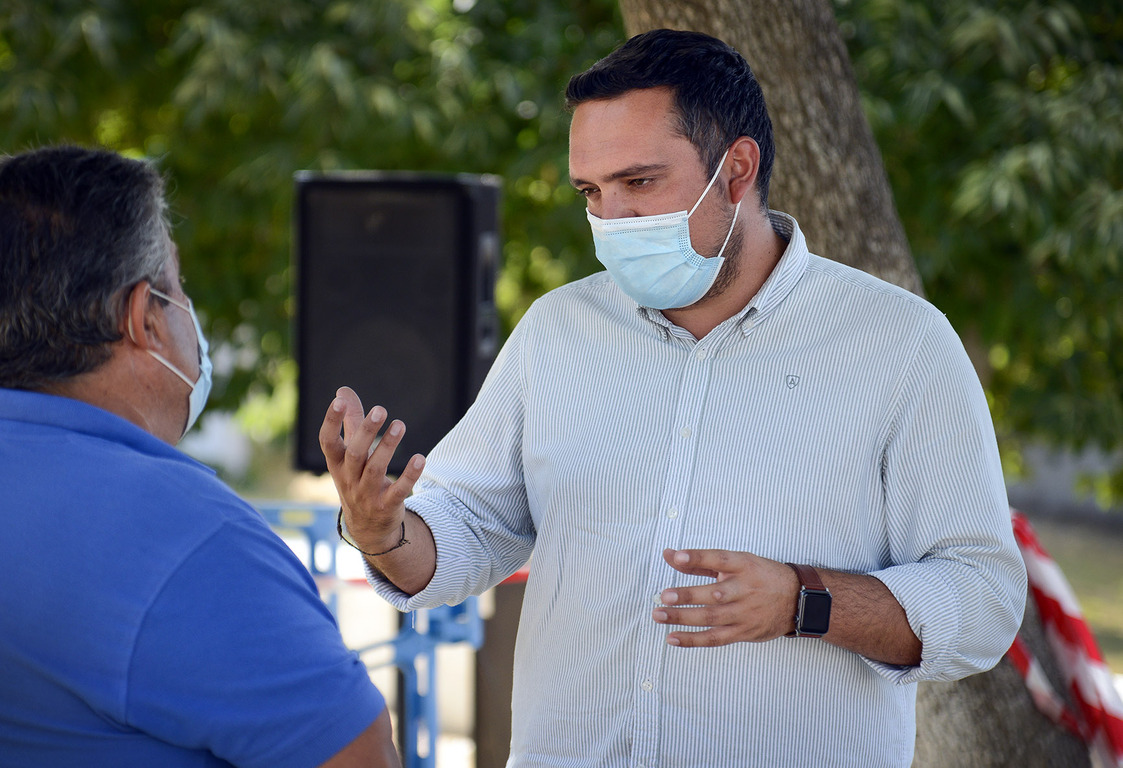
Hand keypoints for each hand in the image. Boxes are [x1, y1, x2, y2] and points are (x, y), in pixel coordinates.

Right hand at [318, 386, 425, 553]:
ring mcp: (366, 495)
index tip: (340, 401)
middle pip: (354, 453)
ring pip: (375, 470)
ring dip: (388, 447)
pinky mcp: (386, 506)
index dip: (331, 421)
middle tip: (380, 409)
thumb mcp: (350, 454)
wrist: (367, 527)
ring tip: (400, 424)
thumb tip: (342, 391)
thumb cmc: (357, 479)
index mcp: (337, 464)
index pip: (327, 442)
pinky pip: (398, 491)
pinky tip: (421, 458)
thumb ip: (349, 422)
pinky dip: (409, 475)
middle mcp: (349, 479)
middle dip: (367, 431)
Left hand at [652, 548, 798, 646]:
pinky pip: (716, 638)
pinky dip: (693, 640)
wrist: (797, 600)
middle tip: (664, 596)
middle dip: (687, 595)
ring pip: (711, 617)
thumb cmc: (761, 577)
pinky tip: (673, 638)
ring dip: (683, 618)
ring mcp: (744, 613)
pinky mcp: (743, 632)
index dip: (697, 557)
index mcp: (743, 565)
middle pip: (713, 594)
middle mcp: (744, 589)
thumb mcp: (736, 561)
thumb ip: (700, 560)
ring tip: (659, 615)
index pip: (718, 558)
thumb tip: (669, 554)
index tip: (677, 557)